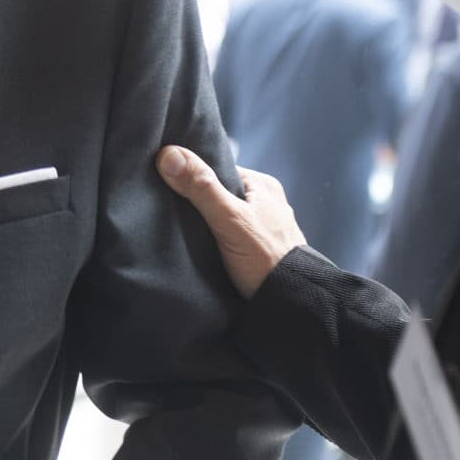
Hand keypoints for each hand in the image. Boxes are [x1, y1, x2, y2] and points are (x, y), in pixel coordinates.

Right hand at [155, 146, 304, 298]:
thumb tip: (168, 153)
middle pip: (219, 195)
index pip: (218, 172)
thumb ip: (201, 187)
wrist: (291, 306)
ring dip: (206, 225)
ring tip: (182, 232)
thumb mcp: (229, 218)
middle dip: (198, 203)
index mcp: (263, 186)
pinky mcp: (259, 253)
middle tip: (171, 211)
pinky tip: (199, 249)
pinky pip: (229, 238)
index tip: (170, 186)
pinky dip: (215, 242)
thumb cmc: (264, 257)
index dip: (194, 178)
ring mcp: (264, 229)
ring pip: (223, 218)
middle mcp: (266, 203)